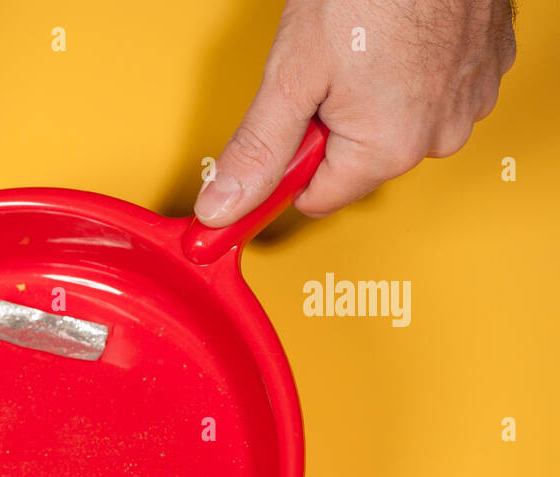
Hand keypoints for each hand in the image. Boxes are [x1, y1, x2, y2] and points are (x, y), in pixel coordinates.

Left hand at [194, 0, 516, 225]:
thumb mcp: (290, 78)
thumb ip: (257, 152)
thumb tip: (222, 207)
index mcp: (388, 149)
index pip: (314, 199)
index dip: (285, 167)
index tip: (274, 135)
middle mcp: (436, 137)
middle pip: (353, 162)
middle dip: (329, 126)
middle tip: (322, 70)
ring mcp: (468, 102)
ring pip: (393, 126)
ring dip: (369, 98)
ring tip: (361, 45)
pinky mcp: (484, 69)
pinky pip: (430, 93)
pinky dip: (408, 73)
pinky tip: (393, 38)